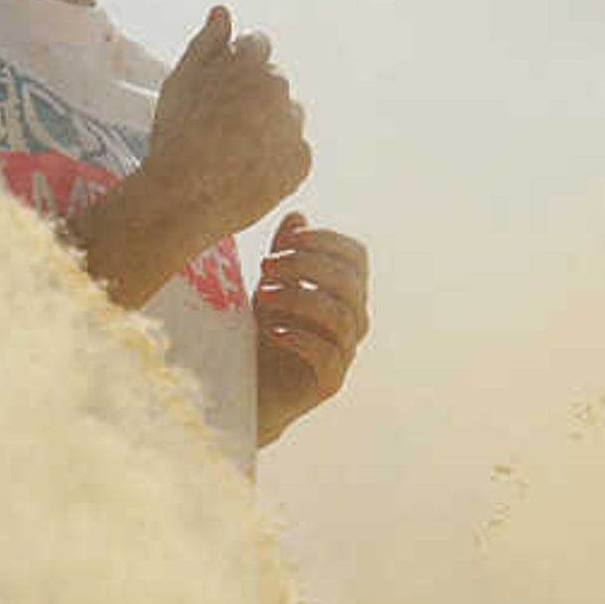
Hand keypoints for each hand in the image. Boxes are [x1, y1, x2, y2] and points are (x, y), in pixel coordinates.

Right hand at [143, 7, 310, 246]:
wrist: (188, 194)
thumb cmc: (178, 134)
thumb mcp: (181, 80)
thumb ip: (206, 43)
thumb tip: (222, 13)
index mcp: (251, 63)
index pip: (256, 47)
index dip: (236, 66)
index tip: (221, 87)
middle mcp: (280, 89)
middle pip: (273, 83)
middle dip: (254, 95)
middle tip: (223, 123)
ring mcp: (293, 127)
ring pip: (286, 117)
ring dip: (269, 125)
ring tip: (235, 150)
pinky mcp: (301, 161)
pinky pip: (293, 153)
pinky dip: (277, 158)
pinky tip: (248, 170)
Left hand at [252, 214, 370, 444]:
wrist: (249, 388)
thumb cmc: (262, 331)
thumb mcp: (270, 285)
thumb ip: (285, 252)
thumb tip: (297, 215)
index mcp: (344, 291)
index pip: (355, 256)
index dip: (326, 240)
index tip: (290, 237)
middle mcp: (352, 320)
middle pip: (349, 283)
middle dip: (306, 265)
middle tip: (265, 265)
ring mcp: (345, 352)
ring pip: (340, 316)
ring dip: (299, 298)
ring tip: (261, 294)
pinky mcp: (330, 382)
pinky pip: (327, 355)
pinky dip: (300, 337)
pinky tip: (272, 329)